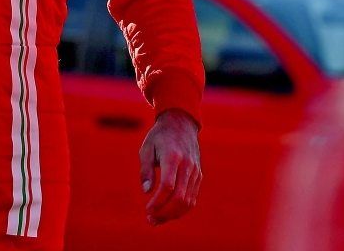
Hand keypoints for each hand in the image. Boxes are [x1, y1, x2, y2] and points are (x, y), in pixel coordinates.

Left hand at [138, 108, 201, 225]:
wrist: (182, 124)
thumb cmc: (160, 136)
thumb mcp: (147, 148)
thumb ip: (145, 170)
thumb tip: (147, 191)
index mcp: (173, 157)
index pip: (168, 186)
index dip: (158, 202)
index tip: (147, 210)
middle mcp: (187, 165)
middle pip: (179, 197)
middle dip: (164, 212)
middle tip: (151, 220)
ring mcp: (195, 171)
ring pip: (188, 200)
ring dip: (172, 214)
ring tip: (157, 219)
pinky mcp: (198, 175)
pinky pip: (192, 197)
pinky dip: (181, 209)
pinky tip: (168, 212)